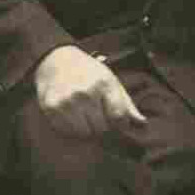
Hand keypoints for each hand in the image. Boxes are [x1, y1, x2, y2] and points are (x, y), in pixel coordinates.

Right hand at [32, 46, 147, 142]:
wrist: (55, 61)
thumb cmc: (88, 73)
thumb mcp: (111, 81)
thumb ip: (126, 104)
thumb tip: (143, 123)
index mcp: (104, 84)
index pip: (118, 117)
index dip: (120, 124)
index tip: (117, 121)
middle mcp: (85, 92)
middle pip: (101, 129)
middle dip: (103, 126)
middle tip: (97, 115)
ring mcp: (67, 101)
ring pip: (84, 133)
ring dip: (86, 129)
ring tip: (84, 115)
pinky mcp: (51, 108)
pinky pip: (66, 132)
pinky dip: (71, 128)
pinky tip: (71, 115)